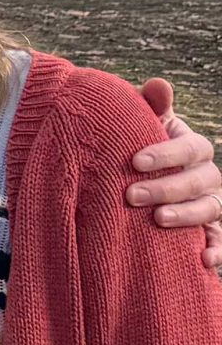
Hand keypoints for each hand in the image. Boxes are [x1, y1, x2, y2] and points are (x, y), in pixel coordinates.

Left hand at [126, 81, 221, 275]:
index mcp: (194, 148)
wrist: (137, 180)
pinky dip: (218, 250)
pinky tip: (203, 260)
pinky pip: (221, 240)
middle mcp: (209, 175)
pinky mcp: (210, 231)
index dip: (165, 154)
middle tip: (131, 195)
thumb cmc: (138, 148)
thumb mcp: (142, 127)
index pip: (190, 148)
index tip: (134, 162)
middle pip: (200, 180)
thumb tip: (158, 84)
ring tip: (159, 219)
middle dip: (167, 187)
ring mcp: (212, 203)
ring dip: (188, 215)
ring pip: (211, 209)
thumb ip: (151, 107)